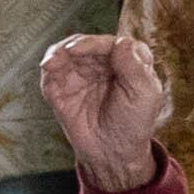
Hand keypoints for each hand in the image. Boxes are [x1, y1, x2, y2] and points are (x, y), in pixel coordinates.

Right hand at [40, 32, 170, 193]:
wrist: (112, 152)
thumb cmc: (134, 122)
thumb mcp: (145, 95)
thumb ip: (135, 68)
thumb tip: (122, 41)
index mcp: (128, 62)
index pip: (112, 43)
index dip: (98, 43)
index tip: (87, 48)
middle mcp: (103, 64)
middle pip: (86, 44)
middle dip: (76, 45)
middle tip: (68, 51)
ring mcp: (81, 75)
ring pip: (66, 53)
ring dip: (57, 52)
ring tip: (53, 61)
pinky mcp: (62, 89)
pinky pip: (52, 74)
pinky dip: (49, 68)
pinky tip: (49, 68)